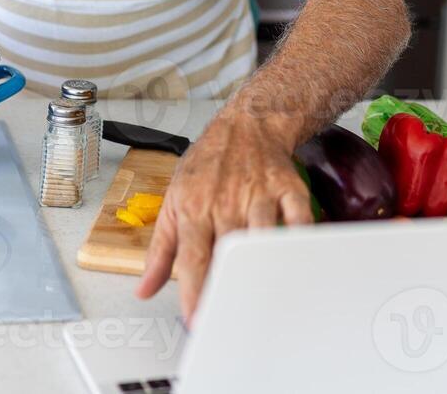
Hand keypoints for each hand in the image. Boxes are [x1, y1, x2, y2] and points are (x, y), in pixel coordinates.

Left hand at [134, 113, 313, 320]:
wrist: (245, 126)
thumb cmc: (208, 165)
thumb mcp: (174, 200)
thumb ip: (160, 249)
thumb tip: (144, 288)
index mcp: (194, 208)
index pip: (193, 258)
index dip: (195, 293)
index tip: (197, 321)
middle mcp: (225, 203)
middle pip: (228, 252)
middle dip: (229, 287)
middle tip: (231, 317)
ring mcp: (259, 194)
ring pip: (263, 235)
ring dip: (263, 265)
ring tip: (264, 296)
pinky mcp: (288, 188)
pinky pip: (299, 217)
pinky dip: (302, 238)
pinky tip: (300, 258)